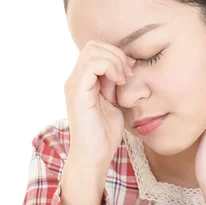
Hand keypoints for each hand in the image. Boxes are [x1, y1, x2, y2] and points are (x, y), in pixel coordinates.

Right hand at [64, 40, 135, 172]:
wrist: (94, 158)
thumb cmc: (104, 135)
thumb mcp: (114, 103)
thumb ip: (114, 85)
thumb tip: (123, 67)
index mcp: (82, 81)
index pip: (96, 50)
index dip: (116, 54)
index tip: (131, 70)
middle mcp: (74, 80)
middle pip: (93, 46)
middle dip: (116, 53)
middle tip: (129, 72)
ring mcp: (74, 86)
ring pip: (92, 51)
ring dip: (114, 60)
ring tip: (124, 78)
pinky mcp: (78, 93)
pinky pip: (92, 65)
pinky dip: (110, 67)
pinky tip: (119, 82)